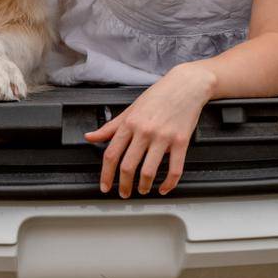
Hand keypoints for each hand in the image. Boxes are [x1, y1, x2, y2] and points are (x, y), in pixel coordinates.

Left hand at [83, 61, 214, 196]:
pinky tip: (164, 188)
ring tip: (142, 190)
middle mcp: (144, 131)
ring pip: (148, 171)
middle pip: (127, 166)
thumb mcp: (131, 108)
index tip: (105, 185)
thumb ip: (110, 126)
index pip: (111, 154)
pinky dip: (168, 183)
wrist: (186, 85)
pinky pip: (175, 169)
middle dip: (123, 185)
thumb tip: (91, 136)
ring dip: (143, 186)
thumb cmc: (159, 95)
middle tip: (124, 193)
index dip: (106, 174)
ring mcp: (163, 137)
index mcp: (130, 123)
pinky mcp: (181, 141)